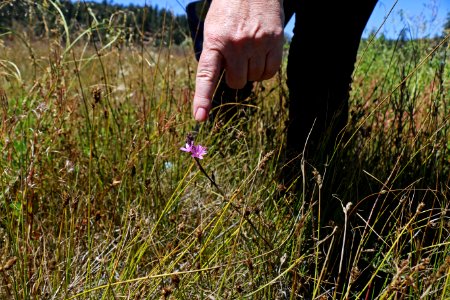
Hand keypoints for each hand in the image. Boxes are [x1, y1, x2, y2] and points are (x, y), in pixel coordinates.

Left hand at [192, 0, 283, 120]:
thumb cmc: (229, 10)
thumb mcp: (213, 28)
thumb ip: (215, 54)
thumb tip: (222, 83)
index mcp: (214, 41)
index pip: (206, 75)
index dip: (202, 98)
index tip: (199, 117)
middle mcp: (235, 44)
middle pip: (236, 83)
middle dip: (236, 76)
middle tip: (237, 59)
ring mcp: (256, 43)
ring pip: (254, 79)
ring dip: (252, 71)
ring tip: (250, 51)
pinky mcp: (274, 41)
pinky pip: (270, 73)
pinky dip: (266, 70)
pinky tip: (262, 55)